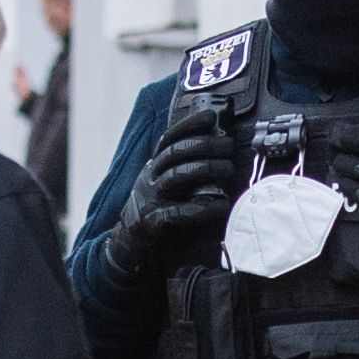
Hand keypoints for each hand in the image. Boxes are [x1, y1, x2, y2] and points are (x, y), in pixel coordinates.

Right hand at [98, 96, 244, 284]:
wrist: (130, 241)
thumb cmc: (157, 207)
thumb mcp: (163, 182)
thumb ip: (182, 167)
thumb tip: (216, 147)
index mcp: (153, 165)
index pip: (169, 138)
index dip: (189, 124)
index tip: (210, 117)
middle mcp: (150, 177)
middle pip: (175, 153)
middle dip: (204, 145)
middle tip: (228, 146)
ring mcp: (150, 198)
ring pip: (176, 176)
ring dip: (205, 169)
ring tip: (228, 169)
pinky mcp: (154, 221)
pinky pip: (179, 212)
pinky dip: (203, 208)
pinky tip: (221, 205)